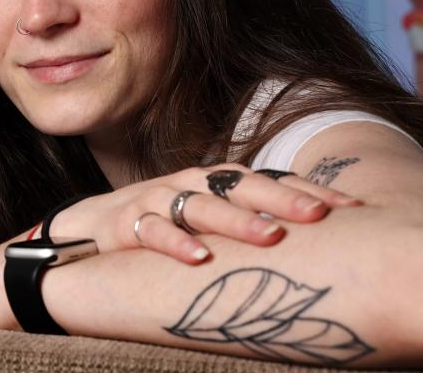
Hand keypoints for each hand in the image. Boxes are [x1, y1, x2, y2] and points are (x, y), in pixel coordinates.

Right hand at [50, 164, 360, 264]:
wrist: (88, 228)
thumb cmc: (158, 224)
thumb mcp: (203, 218)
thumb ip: (243, 219)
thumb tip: (308, 236)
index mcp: (214, 182)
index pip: (266, 179)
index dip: (305, 191)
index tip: (347, 208)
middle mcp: (189, 185)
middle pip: (240, 185)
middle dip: (281, 198)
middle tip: (318, 215)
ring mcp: (157, 200)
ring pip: (201, 205)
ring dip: (237, 219)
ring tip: (270, 234)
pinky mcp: (127, 223)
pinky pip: (154, 232)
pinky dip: (176, 243)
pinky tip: (199, 258)